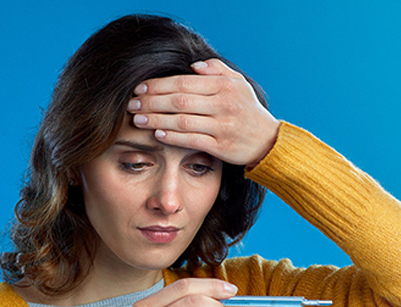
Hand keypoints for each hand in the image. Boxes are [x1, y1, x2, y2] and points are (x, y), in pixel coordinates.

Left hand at [127, 58, 279, 167]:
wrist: (268, 140)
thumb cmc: (248, 111)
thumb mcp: (238, 84)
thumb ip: (217, 70)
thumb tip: (193, 66)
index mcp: (223, 86)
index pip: (183, 82)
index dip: (158, 85)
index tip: (139, 88)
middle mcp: (223, 104)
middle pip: (179, 100)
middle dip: (151, 102)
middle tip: (132, 104)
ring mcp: (222, 126)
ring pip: (182, 120)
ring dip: (156, 120)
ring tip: (138, 120)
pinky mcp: (221, 146)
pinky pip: (192, 140)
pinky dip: (173, 137)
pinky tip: (157, 134)